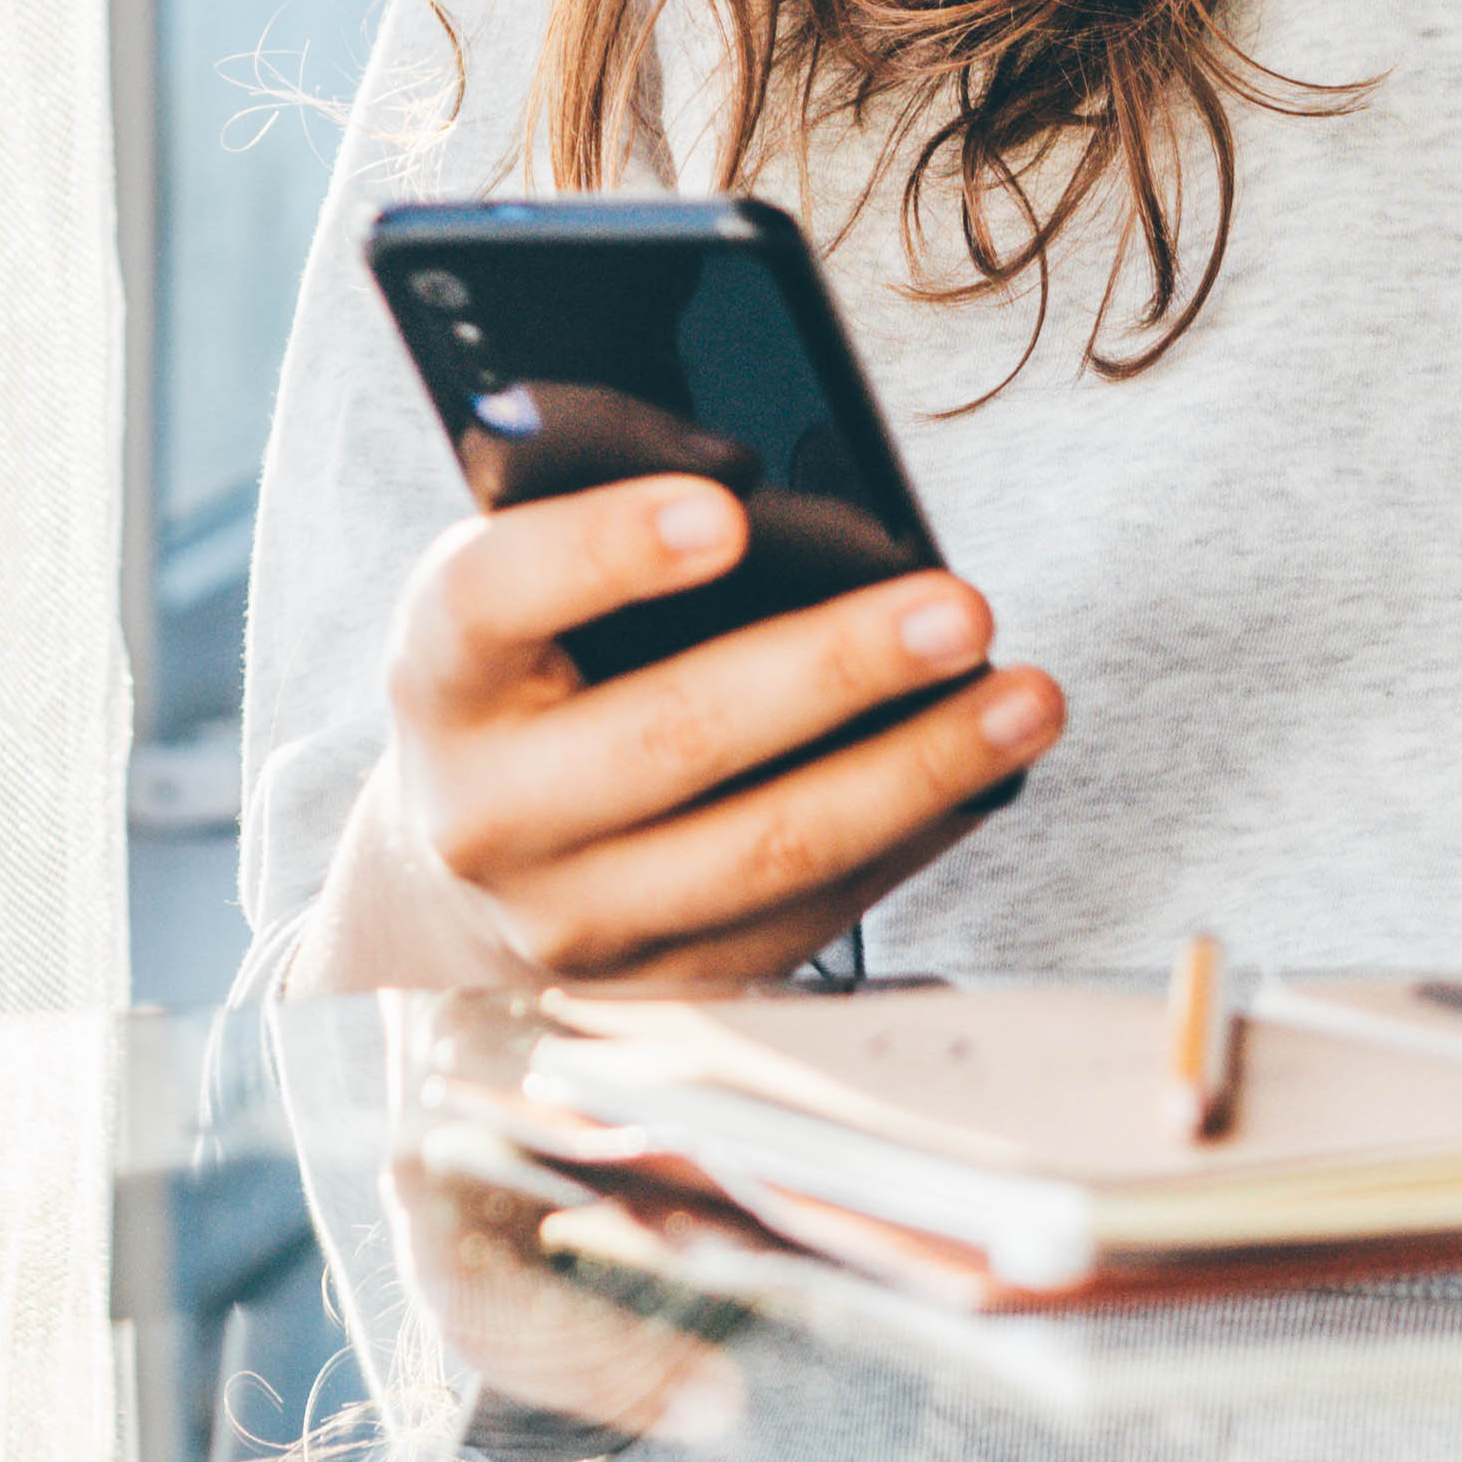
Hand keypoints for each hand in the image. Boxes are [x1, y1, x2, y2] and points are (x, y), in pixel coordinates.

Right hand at [301, 479, 1059, 993]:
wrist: (460, 867)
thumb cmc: (522, 680)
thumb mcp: (515, 592)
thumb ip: (596, 522)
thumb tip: (753, 476)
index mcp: (437, 674)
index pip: (493, 597)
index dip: (604, 551)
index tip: (726, 511)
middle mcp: (487, 809)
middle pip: (670, 735)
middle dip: (833, 668)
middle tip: (957, 607)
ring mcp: (572, 918)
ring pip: (766, 849)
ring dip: (916, 769)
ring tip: (1024, 696)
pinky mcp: (660, 985)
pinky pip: (809, 916)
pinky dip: (910, 840)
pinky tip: (984, 777)